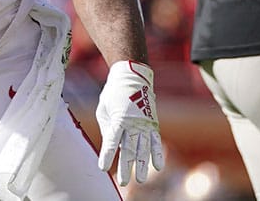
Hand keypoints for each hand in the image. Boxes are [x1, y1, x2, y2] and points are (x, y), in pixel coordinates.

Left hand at [96, 60, 163, 184]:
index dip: (107, 154)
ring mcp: (144, 123)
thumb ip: (107, 128)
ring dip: (142, 165)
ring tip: (141, 179)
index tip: (103, 168)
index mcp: (118, 118)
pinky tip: (157, 166)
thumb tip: (110, 146)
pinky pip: (155, 141)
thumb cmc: (113, 94)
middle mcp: (133, 122)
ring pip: (143, 148)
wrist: (132, 76)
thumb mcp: (104, 108)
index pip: (111, 141)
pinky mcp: (152, 123)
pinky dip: (156, 153)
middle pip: (128, 149)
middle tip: (123, 182)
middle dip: (125, 167)